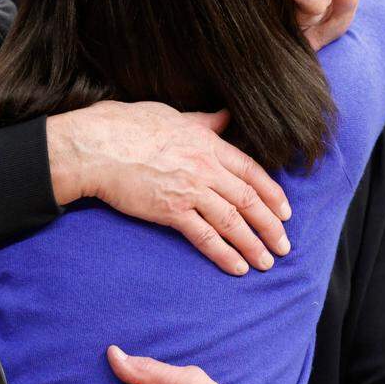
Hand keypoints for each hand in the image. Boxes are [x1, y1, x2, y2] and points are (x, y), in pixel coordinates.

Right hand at [46, 101, 291, 274]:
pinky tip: (237, 267)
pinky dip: (224, 254)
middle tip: (284, 246)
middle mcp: (206, 168)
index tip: (285, 212)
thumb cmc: (130, 126)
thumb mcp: (175, 116)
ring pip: (233, 221)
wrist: (99, 146)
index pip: (252, 172)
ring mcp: (190, 191)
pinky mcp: (171, 211)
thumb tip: (224, 116)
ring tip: (266, 262)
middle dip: (270, 226)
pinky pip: (205, 237)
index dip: (273, 194)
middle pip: (249, 200)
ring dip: (253, 244)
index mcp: (209, 144)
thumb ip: (204, 121)